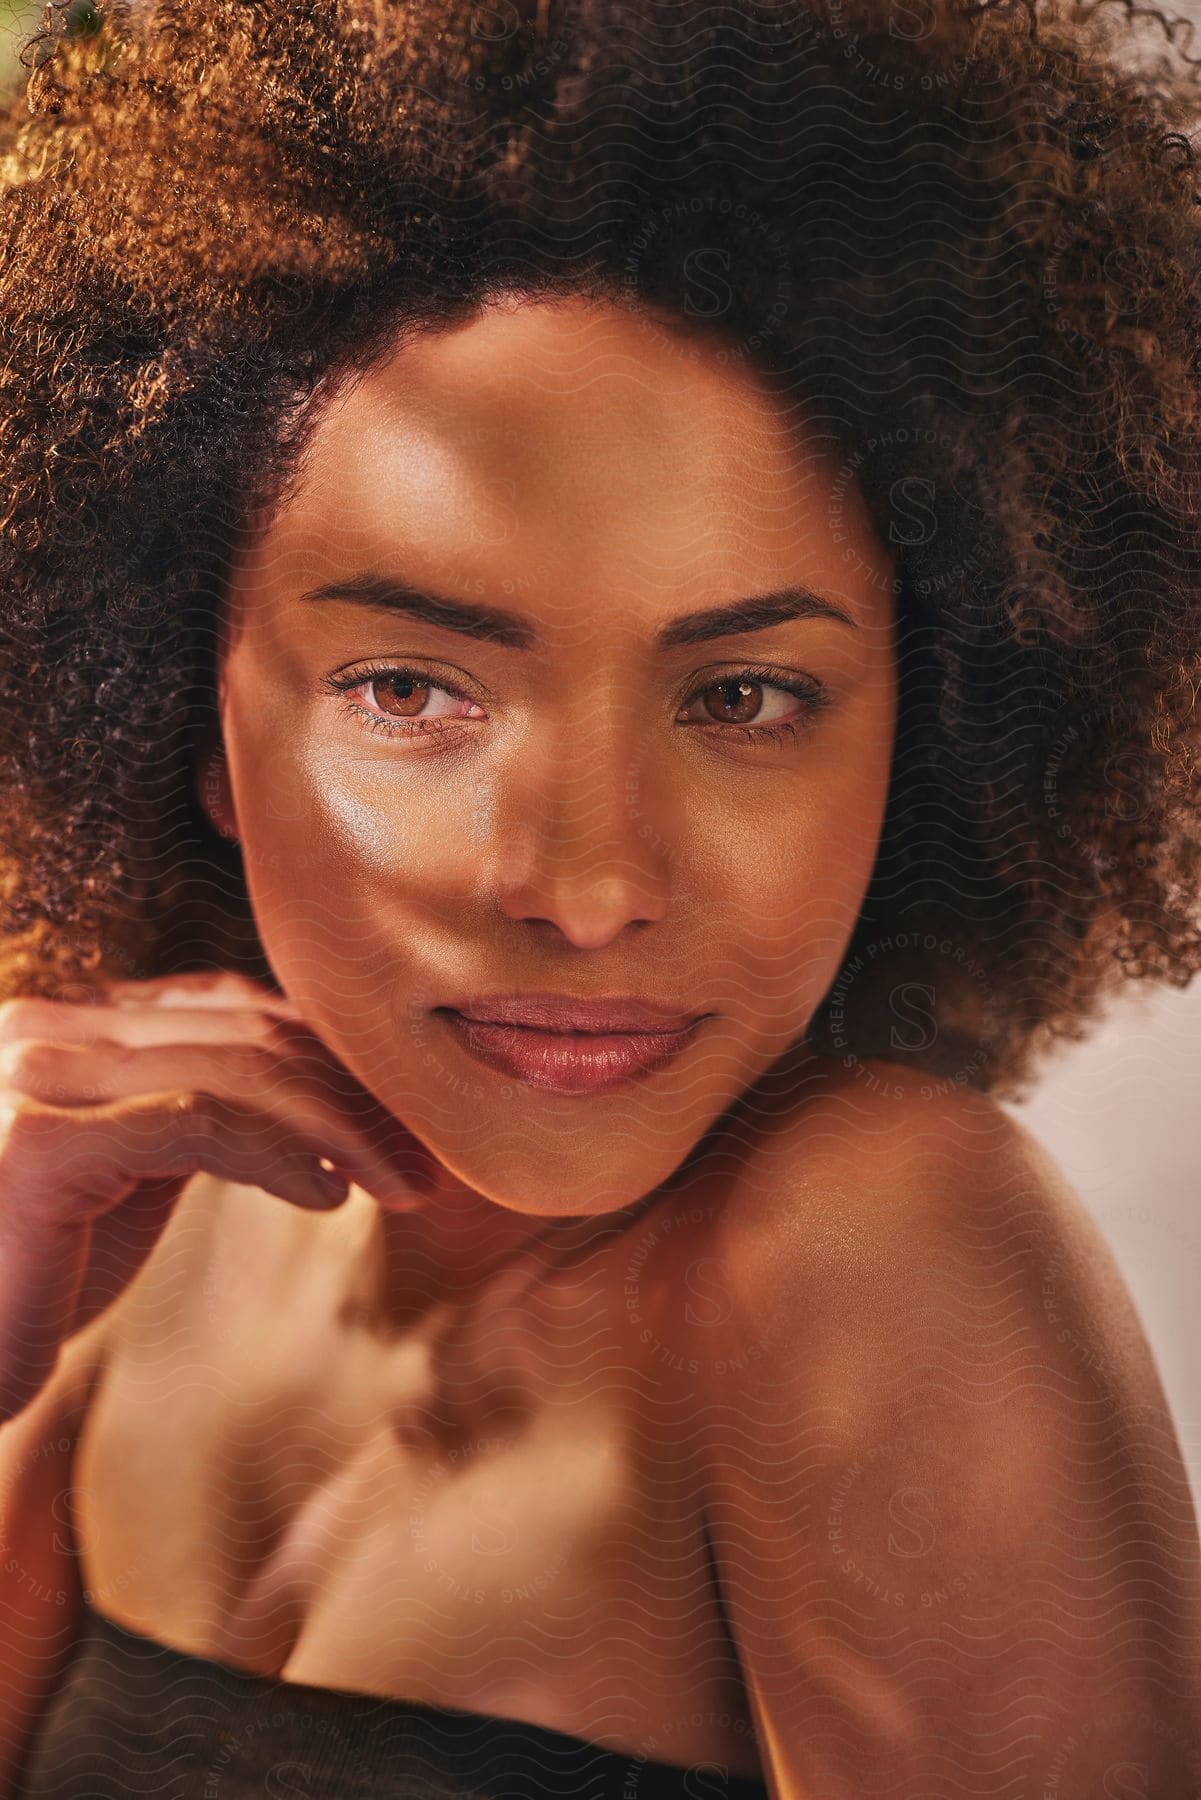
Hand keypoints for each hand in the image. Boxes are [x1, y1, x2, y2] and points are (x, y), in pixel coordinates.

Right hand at [0, 968, 433, 1422]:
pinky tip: (330, 1194)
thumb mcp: (116, 1183)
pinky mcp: (39, 1142)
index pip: (224, 1007)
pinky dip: (283, 1153)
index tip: (396, 1116)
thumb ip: (184, 1122)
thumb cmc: (16, 1282)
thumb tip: (306, 1107)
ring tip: (401, 1181)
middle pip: (241, 1028)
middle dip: (350, 1089)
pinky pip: (198, 1125)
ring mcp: (33, 1073)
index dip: (325, 1055)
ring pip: (234, 1068)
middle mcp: (41, 1025)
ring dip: (341, 1124)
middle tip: (422, 1156)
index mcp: (61, 1025)